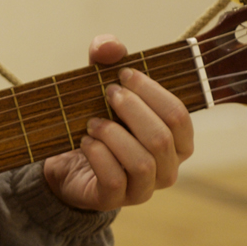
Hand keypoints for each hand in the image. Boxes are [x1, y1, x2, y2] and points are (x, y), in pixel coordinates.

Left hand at [41, 34, 194, 210]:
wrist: (67, 162)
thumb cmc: (98, 120)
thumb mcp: (100, 85)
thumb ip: (106, 59)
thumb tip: (110, 45)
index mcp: (177, 140)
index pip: (179, 116)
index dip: (153, 92)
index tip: (124, 74)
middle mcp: (168, 167)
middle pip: (162, 138)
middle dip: (133, 110)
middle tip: (108, 93)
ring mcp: (144, 188)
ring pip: (142, 162)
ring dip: (113, 135)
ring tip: (92, 122)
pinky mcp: (116, 200)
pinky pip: (115, 180)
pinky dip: (99, 156)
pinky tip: (85, 141)